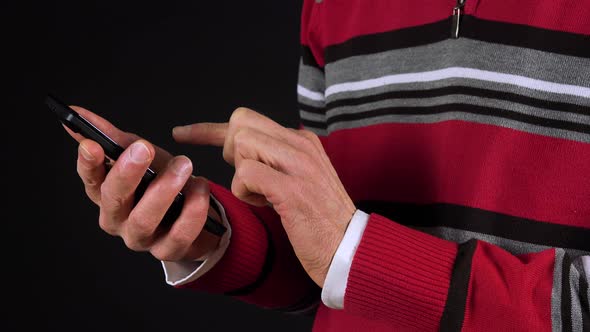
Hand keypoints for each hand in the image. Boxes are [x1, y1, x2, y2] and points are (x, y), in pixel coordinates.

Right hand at [63, 106, 220, 261]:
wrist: (195, 212)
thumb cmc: (161, 182)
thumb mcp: (140, 156)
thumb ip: (112, 137)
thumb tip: (79, 113)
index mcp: (107, 195)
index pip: (91, 180)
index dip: (89, 163)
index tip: (92, 144)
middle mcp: (118, 219)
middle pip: (113, 199)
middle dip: (127, 172)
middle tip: (143, 147)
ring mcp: (142, 238)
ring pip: (143, 219)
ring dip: (163, 190)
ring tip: (184, 165)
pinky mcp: (169, 250)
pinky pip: (179, 234)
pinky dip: (192, 210)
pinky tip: (201, 187)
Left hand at [172, 107, 356, 286]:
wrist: (349, 248)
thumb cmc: (319, 220)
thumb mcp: (299, 178)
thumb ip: (273, 158)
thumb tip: (237, 148)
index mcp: (302, 140)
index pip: (248, 118)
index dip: (209, 128)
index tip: (183, 133)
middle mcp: (301, 144)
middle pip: (241, 123)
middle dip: (229, 151)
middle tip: (249, 180)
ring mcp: (298, 163)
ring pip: (242, 144)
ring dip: (241, 174)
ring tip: (265, 195)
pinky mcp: (291, 187)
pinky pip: (246, 173)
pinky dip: (246, 192)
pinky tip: (268, 204)